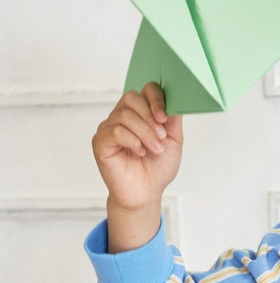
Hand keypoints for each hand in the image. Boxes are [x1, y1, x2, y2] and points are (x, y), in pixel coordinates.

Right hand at [92, 83, 182, 250]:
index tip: (165, 119)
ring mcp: (109, 127)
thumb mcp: (174, 142)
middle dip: (150, 118)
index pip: (146, 89)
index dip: (156, 99)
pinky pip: (116, 131)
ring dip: (145, 133)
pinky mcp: (101, 141)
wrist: (146, 193)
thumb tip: (175, 99)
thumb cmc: (157, 168)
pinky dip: (132, 141)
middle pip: (132, 98)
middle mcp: (123, 115)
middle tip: (161, 138)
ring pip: (125, 115)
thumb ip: (173, 119)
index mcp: (141, 112)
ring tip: (154, 150)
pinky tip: (139, 153)